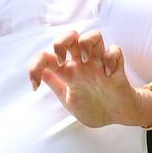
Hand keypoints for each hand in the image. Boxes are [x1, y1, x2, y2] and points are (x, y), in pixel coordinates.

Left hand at [28, 29, 149, 128]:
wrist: (116, 117)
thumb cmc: (93, 107)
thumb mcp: (68, 99)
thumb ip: (55, 85)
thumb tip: (40, 73)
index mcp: (69, 72)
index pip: (47, 58)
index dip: (35, 67)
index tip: (34, 87)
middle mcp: (83, 64)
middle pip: (71, 36)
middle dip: (61, 42)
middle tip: (62, 61)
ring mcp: (100, 63)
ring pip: (94, 35)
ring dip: (86, 43)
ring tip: (84, 60)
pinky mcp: (117, 67)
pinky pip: (114, 50)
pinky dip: (110, 59)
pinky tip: (108, 74)